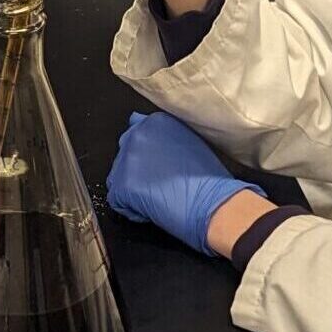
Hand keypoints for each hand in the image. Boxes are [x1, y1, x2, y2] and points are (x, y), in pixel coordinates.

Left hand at [106, 111, 264, 256]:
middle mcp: (138, 135)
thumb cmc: (209, 178)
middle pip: (123, 157)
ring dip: (132, 191)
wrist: (215, 203)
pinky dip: (132, 210)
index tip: (157, 168)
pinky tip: (153, 210)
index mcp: (155, 122)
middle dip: (136, 173)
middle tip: (158, 185)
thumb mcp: (188, 142)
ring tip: (158, 198)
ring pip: (117, 178)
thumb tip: (149, 140)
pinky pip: (118, 201)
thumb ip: (164, 137)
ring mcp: (128, 159)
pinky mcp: (123, 184)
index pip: (134, 136)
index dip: (145, 157)